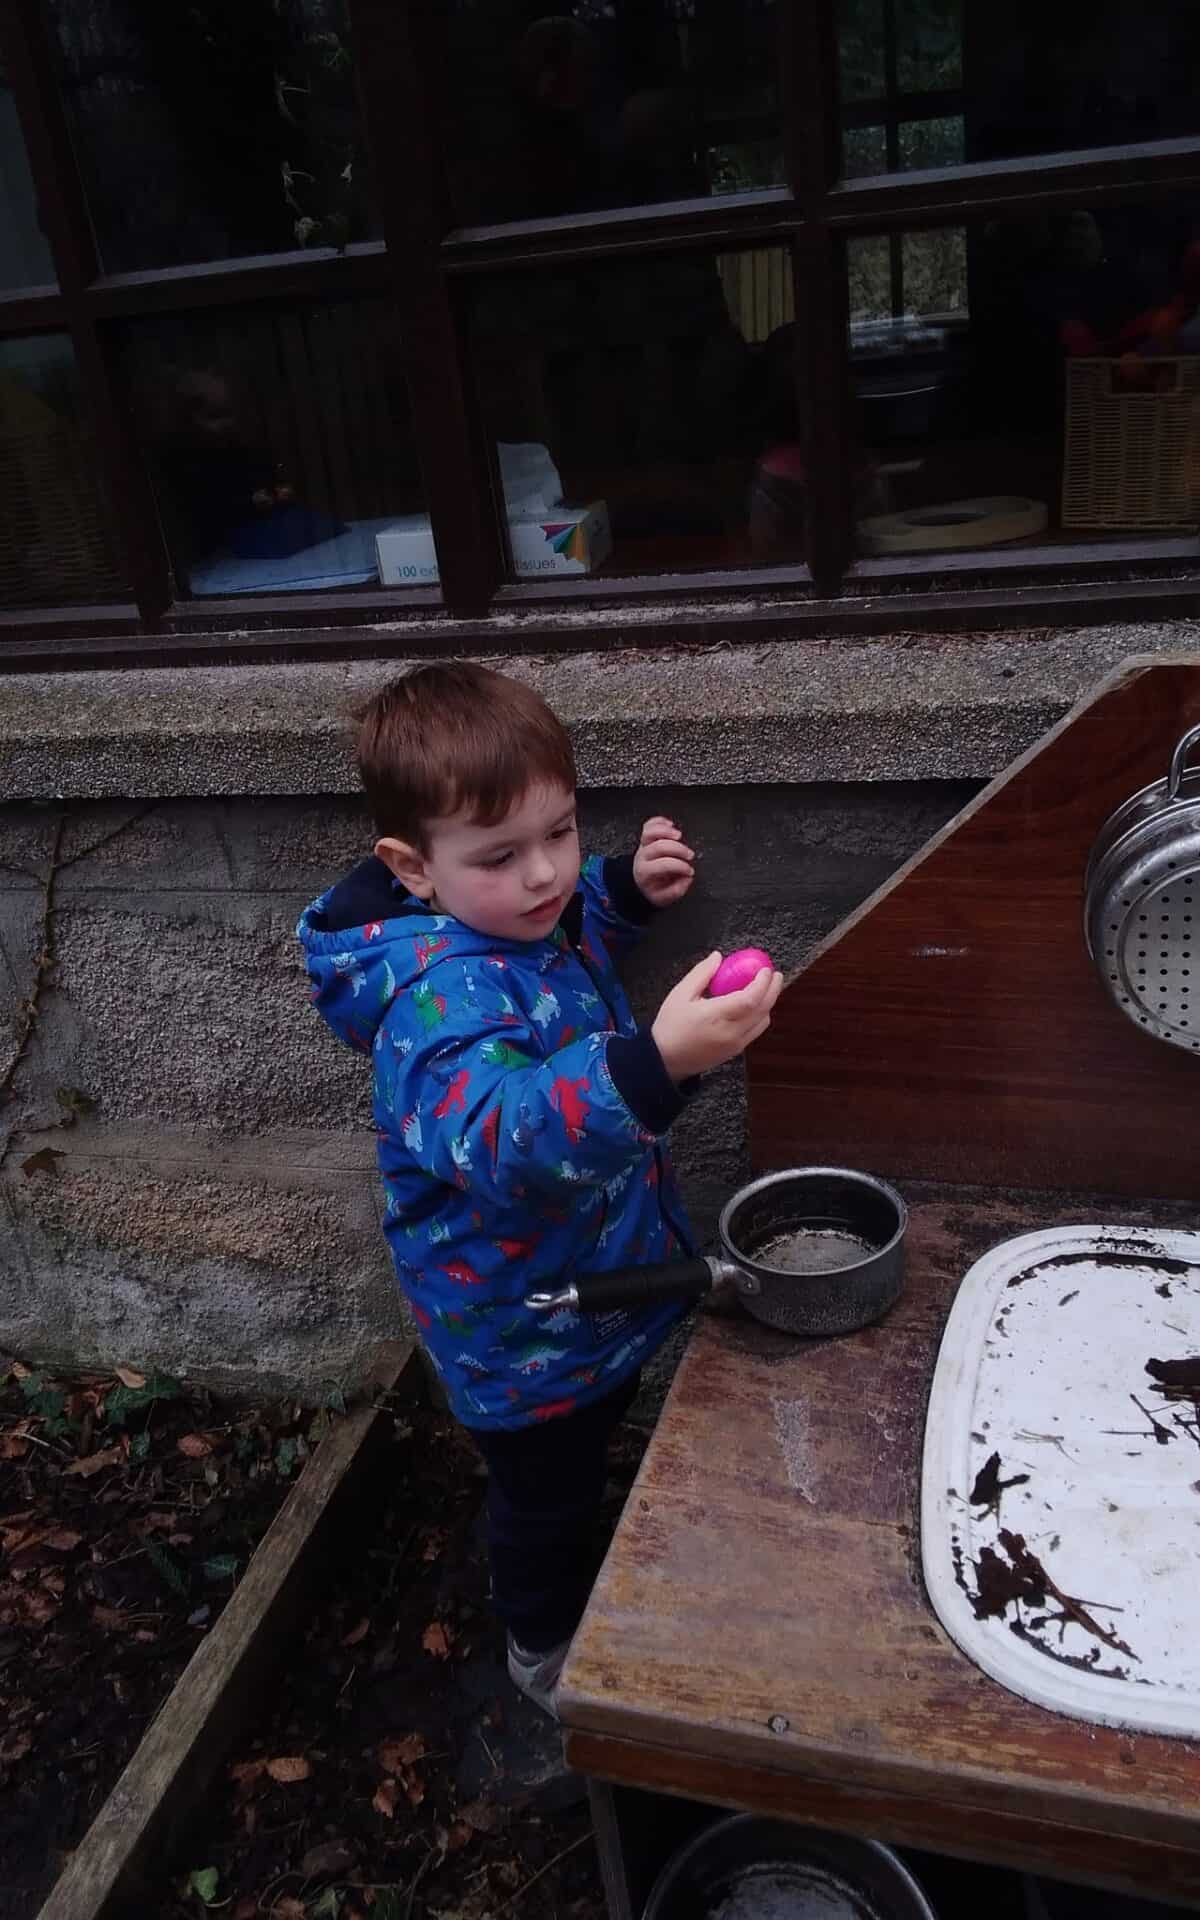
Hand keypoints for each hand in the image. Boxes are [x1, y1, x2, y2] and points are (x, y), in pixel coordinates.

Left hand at [634, 816, 695, 907]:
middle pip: (660, 846)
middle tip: (690, 855)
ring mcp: (643, 845)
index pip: (664, 864)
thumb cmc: (652, 889)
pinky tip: (671, 825)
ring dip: (666, 831)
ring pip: (650, 832)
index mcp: (645, 872)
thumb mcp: (663, 898)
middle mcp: (643, 857)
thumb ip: (677, 890)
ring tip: (679, 835)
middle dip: (679, 849)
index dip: (680, 866)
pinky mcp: (646, 838)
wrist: (637, 882)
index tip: (690, 871)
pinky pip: (649, 825)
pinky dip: (660, 821)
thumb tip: (687, 878)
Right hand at [651, 952, 782, 1082]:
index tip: (765, 969)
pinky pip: (756, 1031)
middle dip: (773, 989)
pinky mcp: (736, 1051)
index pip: (749, 999)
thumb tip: (718, 956)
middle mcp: (730, 1032)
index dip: (762, 983)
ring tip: (765, 988)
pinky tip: (754, 1005)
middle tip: (774, 974)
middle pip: (763, 1009)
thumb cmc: (670, 1025)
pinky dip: (760, 1015)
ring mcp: (735, 1044)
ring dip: (768, 1003)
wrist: (665, 1059)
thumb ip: (701, 974)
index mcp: (715, 1016)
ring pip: (763, 1021)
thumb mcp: (680, 994)